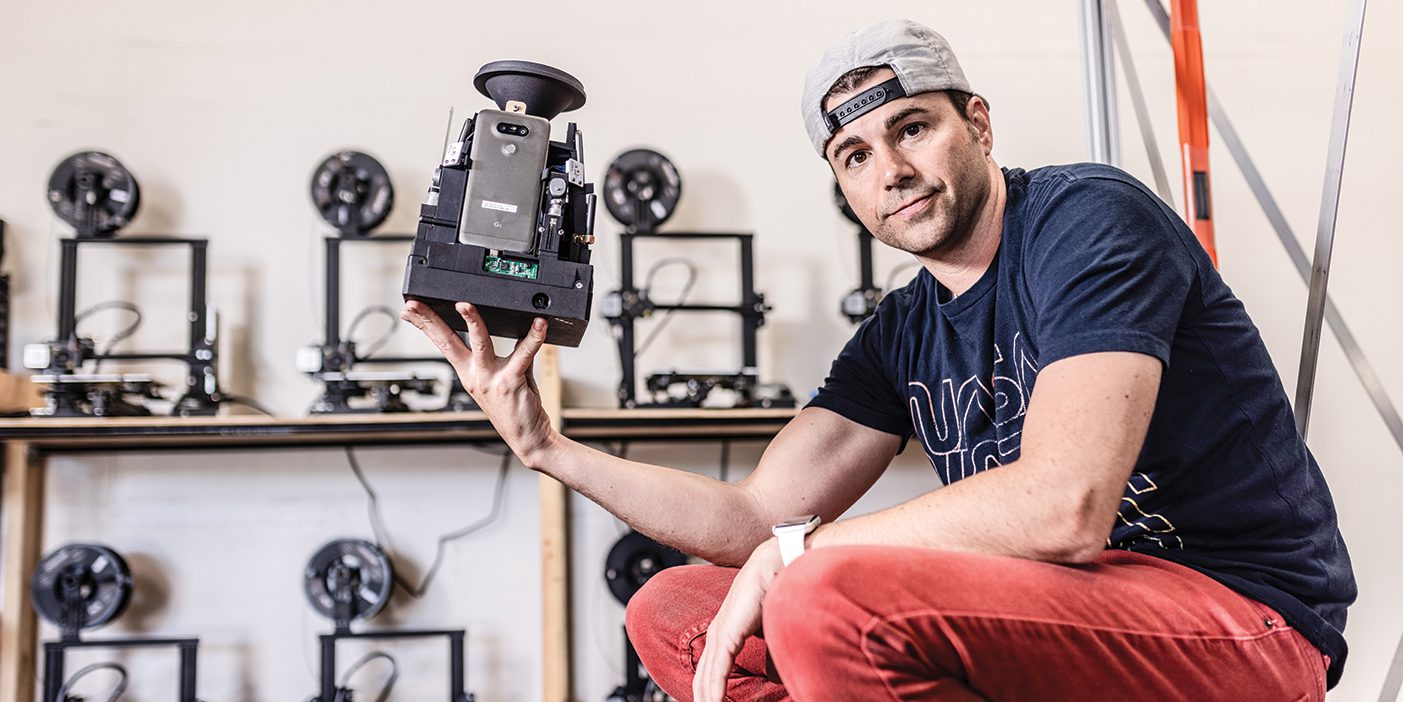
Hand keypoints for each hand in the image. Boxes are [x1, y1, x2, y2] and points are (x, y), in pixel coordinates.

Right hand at [401, 299, 556, 464]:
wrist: (528, 438)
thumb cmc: (516, 409)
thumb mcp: (502, 377)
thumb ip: (510, 351)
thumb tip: (519, 327)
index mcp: (469, 373)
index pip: (443, 343)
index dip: (425, 325)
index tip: (410, 309)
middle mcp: (475, 375)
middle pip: (448, 342)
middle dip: (430, 321)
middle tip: (415, 304)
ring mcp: (491, 379)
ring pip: (479, 344)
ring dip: (472, 323)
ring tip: (465, 305)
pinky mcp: (511, 382)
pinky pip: (523, 354)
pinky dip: (533, 338)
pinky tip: (539, 325)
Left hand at [693, 538, 784, 701]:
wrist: (778, 564)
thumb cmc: (778, 591)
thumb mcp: (771, 631)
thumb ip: (770, 655)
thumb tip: (775, 676)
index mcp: (725, 634)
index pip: (711, 673)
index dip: (710, 694)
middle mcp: (717, 635)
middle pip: (703, 680)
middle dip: (704, 700)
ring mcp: (719, 634)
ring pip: (707, 680)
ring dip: (708, 701)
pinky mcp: (726, 635)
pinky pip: (716, 671)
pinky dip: (714, 693)